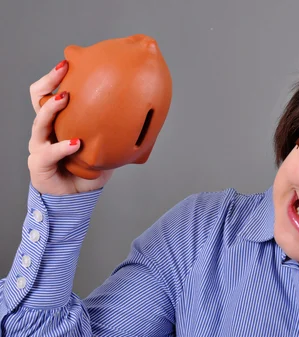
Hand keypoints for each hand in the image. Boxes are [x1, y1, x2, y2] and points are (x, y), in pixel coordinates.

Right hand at [28, 60, 112, 194]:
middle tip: (64, 70)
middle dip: (49, 82)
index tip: (68, 62)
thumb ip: (115, 133)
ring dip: (52, 109)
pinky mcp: (39, 164)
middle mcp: (45, 130)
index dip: (55, 77)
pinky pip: (49, 152)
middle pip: (37, 99)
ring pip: (39, 122)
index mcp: (58, 122)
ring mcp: (40, 146)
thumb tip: (145, 117)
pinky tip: (76, 143)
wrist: (75, 196)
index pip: (50, 93)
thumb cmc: (87, 169)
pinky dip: (63, 146)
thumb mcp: (105, 147)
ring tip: (65, 99)